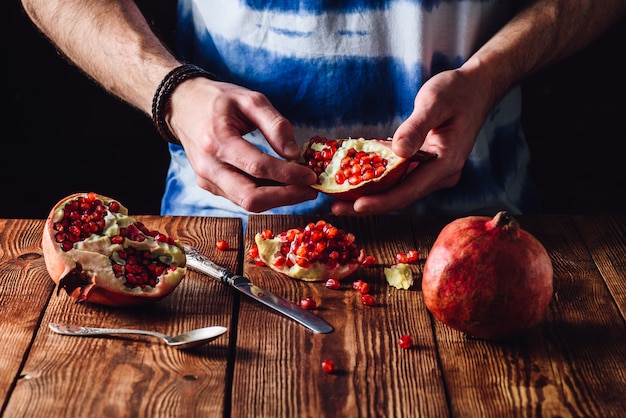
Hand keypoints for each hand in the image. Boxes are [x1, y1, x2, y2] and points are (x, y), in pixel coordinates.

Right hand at [167, 77, 318, 211]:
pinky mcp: (209, 186)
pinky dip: (265, 196)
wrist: (181, 105)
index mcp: (218, 141)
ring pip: (247, 203)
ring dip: (278, 200)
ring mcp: (207, 180)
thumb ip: (275, 124)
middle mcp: (209, 167)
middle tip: (310, 190)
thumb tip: (294, 154)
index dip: (288, 175)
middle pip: (251, 198)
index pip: (258, 168)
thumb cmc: (218, 100)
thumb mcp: (249, 99)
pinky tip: (282, 186)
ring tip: (301, 189)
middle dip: (286, 197)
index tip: (311, 176)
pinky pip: (241, 198)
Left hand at [331, 66, 493, 215]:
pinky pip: (400, 178)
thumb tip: (398, 152)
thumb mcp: (435, 101)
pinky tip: (354, 181)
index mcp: (446, 164)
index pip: (409, 191)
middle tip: (335, 208)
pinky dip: (378, 181)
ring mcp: (434, 172)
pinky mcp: (427, 166)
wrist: (477, 87)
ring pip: (399, 190)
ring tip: (338, 200)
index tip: (356, 206)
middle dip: (368, 203)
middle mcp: (441, 175)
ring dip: (370, 194)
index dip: (381, 201)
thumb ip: (416, 127)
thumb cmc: (457, 91)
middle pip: (401, 196)